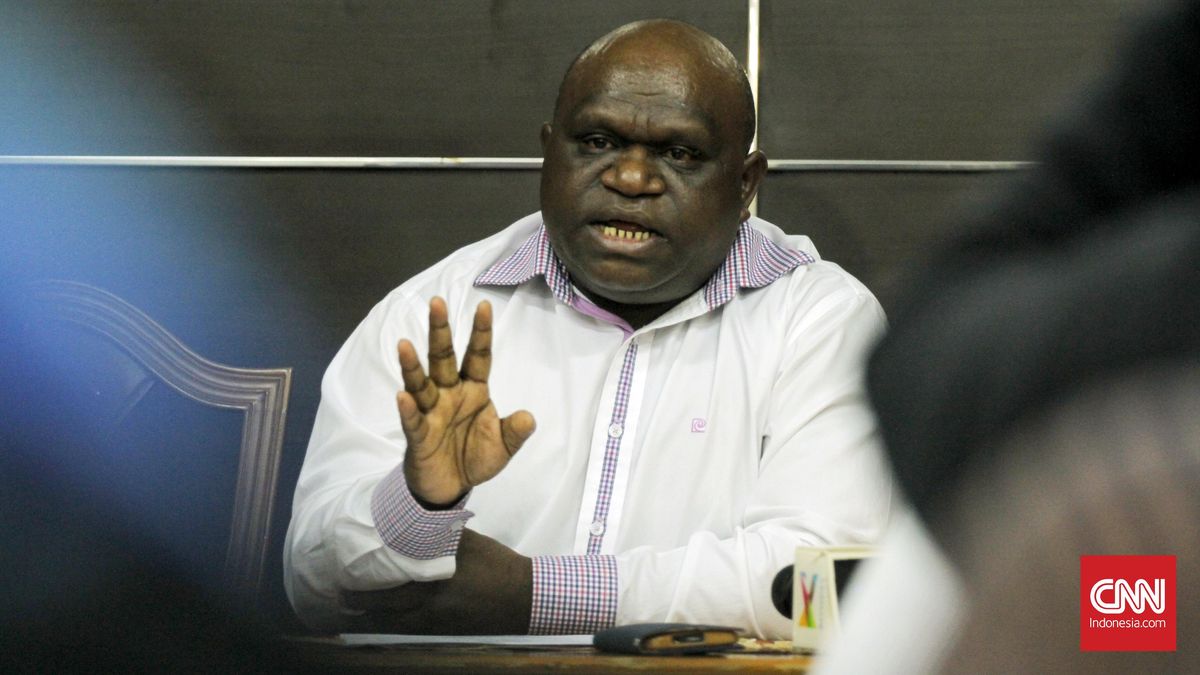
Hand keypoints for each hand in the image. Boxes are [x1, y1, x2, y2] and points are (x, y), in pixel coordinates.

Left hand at [343, 529, 532, 633]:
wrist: (520, 598)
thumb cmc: (495, 565)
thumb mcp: (467, 542)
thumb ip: (437, 534)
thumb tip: (412, 520)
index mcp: (435, 579)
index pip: (392, 582)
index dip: (368, 580)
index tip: (348, 573)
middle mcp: (430, 604)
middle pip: (386, 608)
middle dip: (361, 603)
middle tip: (342, 596)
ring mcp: (434, 622)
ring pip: (393, 624)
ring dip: (371, 617)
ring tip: (351, 611)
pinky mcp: (441, 630)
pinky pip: (408, 630)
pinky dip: (390, 625)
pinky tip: (380, 621)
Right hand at [397, 297, 535, 505]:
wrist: (451, 488)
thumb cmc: (474, 458)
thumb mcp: (503, 447)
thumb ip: (515, 431)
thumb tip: (528, 417)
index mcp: (473, 391)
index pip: (478, 356)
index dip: (481, 333)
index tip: (484, 305)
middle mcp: (449, 395)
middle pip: (443, 358)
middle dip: (440, 332)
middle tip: (437, 302)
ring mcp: (431, 413)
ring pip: (421, 384)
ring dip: (412, 366)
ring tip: (404, 344)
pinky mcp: (419, 436)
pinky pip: (413, 421)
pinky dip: (408, 410)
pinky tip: (403, 396)